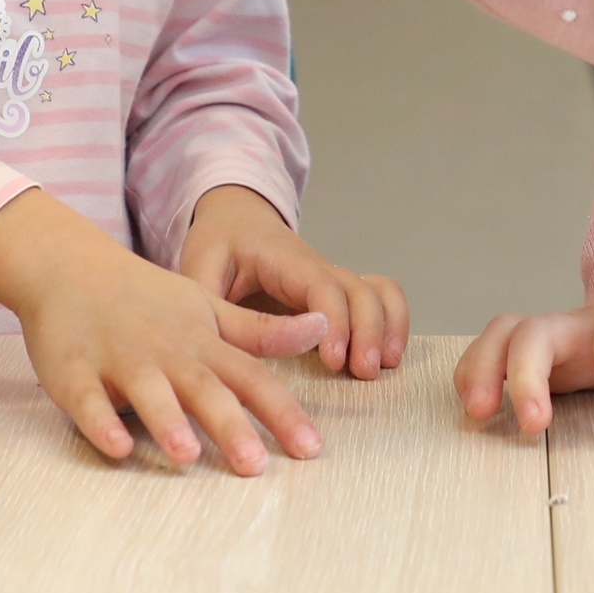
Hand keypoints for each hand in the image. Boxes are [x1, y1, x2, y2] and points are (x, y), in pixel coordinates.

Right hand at [0, 189, 328, 473]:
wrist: (71, 268)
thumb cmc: (146, 298)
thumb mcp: (209, 309)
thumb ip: (261, 330)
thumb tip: (321, 327)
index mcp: (202, 342)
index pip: (250, 378)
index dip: (281, 412)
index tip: (310, 448)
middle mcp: (166, 352)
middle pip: (204, 389)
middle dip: (230, 426)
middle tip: (256, 466)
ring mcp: (119, 361)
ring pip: (148, 393)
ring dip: (167, 422)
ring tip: (187, 455)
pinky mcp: (74, 373)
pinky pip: (88, 402)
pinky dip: (101, 423)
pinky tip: (116, 447)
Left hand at [180, 184, 410, 380]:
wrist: (237, 219)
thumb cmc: (219, 243)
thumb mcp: (199, 266)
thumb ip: (204, 302)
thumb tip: (208, 344)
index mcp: (285, 261)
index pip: (321, 285)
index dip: (334, 322)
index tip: (333, 358)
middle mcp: (317, 269)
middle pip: (359, 291)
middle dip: (368, 331)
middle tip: (363, 373)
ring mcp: (333, 280)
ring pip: (377, 292)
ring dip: (388, 327)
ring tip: (384, 368)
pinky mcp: (339, 295)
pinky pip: (381, 296)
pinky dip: (395, 321)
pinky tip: (390, 357)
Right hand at [453, 273, 593, 436]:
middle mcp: (586, 322)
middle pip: (539, 330)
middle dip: (528, 376)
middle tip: (534, 426)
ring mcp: (559, 336)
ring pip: (505, 334)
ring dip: (486, 370)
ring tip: (480, 415)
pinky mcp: (543, 356)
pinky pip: (494, 349)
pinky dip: (474, 372)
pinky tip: (476, 408)